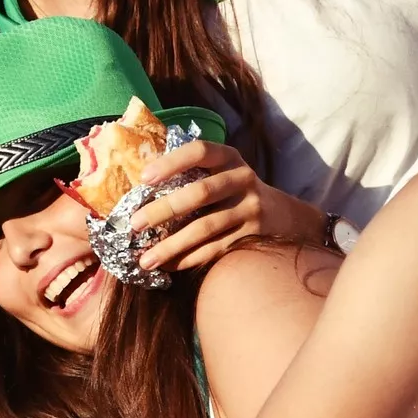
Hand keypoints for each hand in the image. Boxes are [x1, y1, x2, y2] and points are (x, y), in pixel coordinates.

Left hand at [129, 141, 321, 271]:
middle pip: (199, 193)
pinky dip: (189, 259)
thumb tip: (138, 189)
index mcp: (228, 157)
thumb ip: (191, 173)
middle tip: (134, 225)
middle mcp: (242, 178)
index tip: (144, 179)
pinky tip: (168, 266)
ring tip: (144, 259)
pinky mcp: (252, 235)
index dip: (171, 162)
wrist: (282, 214)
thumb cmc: (233, 190)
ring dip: (172, 245)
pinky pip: (215, 249)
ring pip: (206, 227)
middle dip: (163, 210)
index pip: (199, 151)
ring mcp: (250, 207)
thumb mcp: (221, 171)